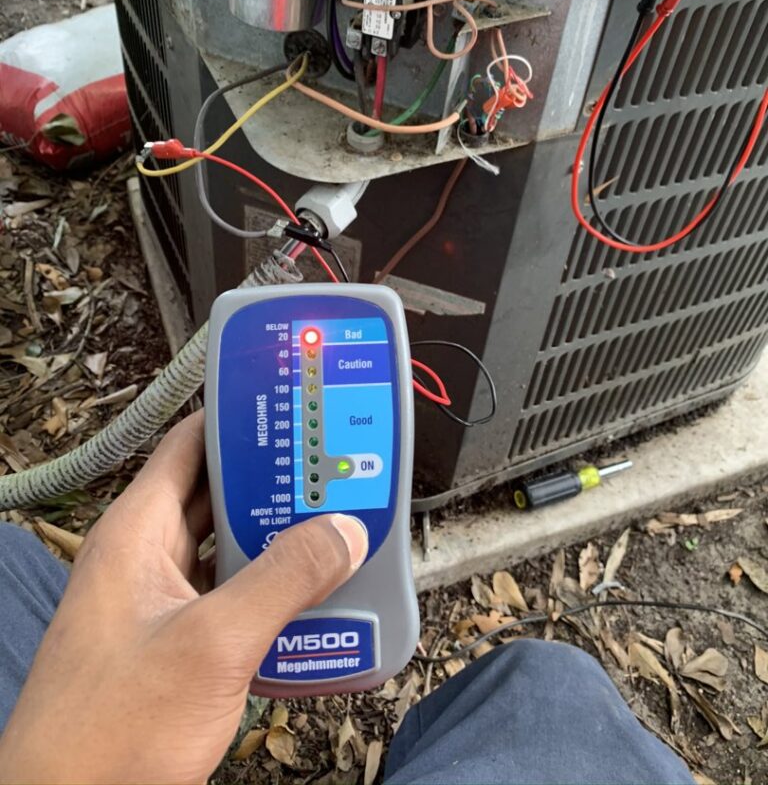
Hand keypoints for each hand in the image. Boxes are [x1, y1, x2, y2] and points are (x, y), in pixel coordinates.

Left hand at [0, 411, 367, 784]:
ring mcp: (158, 600)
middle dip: (277, 482)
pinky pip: (229, 594)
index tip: (297, 406)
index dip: (242, 418)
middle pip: (218, 494)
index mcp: (137, 532)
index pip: (192, 444)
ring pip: (228, 547)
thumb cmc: (110, 732)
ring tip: (337, 530)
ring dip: (278, 541)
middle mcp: (145, 556)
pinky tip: (311, 600)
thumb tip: (342, 531)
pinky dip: (268, 589)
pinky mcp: (173, 640)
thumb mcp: (212, 644)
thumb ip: (282, 581)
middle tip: (336, 470)